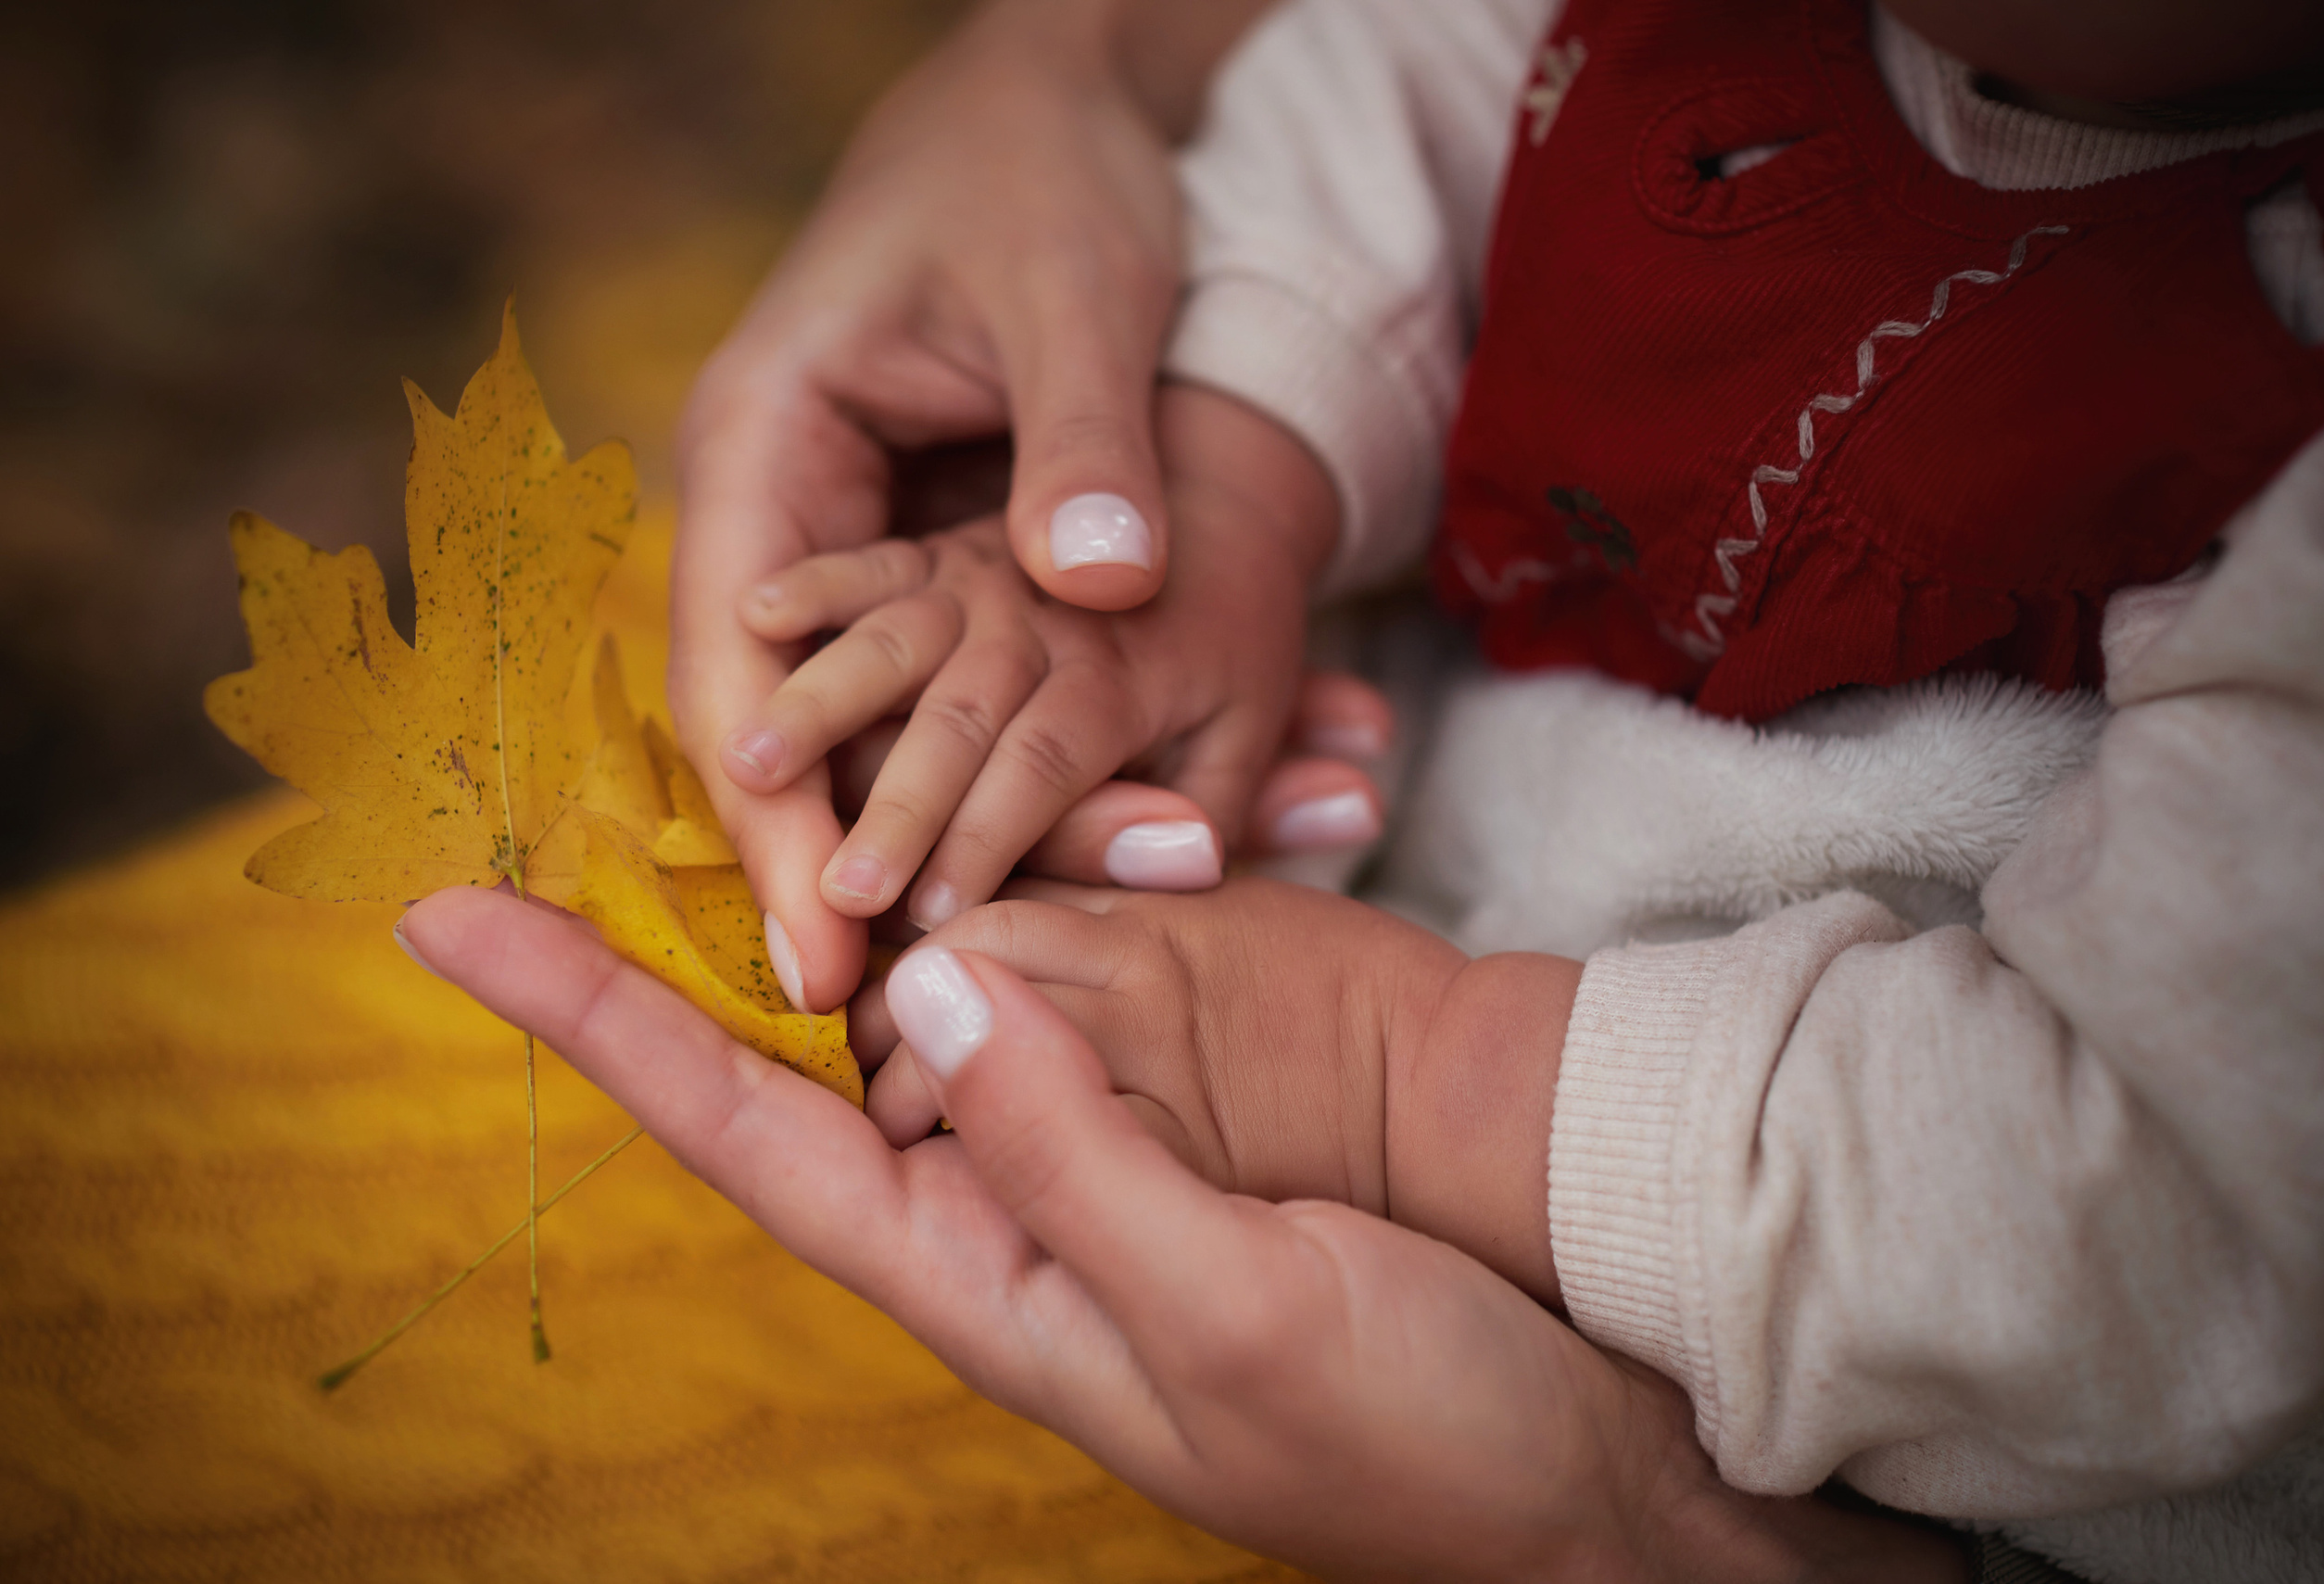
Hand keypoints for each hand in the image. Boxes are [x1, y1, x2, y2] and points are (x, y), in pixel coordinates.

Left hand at [396, 886, 1966, 1581]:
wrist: (1618, 1450)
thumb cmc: (1429, 1435)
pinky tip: (1163, 819)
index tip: (446, 917)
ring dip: (992, 867)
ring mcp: (1127, 1136)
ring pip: (997, 965)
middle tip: (775, 735)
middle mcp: (1028, 1196)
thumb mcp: (1234, 1313)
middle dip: (812, 903)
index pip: (748, 1135)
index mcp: (988, 1278)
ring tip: (1007, 777)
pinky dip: (1114, 879)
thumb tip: (924, 982)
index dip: (594, 1023)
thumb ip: (1069, 1150)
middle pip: (855, 1027)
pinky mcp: (1225, 1089)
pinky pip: (1123, 961)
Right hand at [673, 0, 1265, 1009]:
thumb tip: (1105, 591)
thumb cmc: (1042, 175)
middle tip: (881, 1027)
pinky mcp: (923, 563)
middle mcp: (782, 513)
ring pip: (864, 732)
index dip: (773, 831)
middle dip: (835, 876)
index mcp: (765, 443)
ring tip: (962, 986)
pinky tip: (1046, 867)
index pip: (737, 675)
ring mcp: (849, 546)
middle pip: (783, 736)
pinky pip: (941, 694)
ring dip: (922, 842)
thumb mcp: (1072, 293)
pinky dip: (991, 775)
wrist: (1051, 107)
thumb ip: (1082, 443)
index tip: (819, 965)